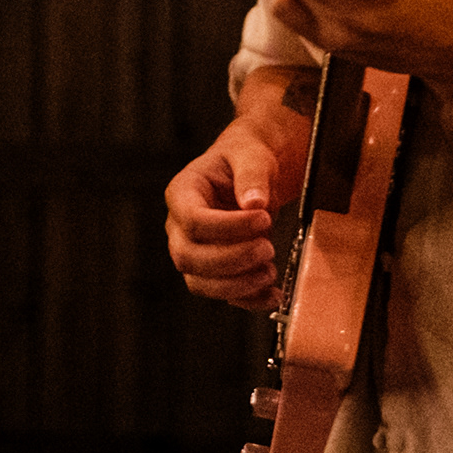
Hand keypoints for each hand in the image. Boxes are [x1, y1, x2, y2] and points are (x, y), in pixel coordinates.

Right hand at [161, 109, 304, 310]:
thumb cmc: (246, 156)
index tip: (263, 217)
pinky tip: (272, 293)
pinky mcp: (214, 271)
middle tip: (267, 247)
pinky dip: (248, 300)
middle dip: (230, 260)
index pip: (192, 220)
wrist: (254, 171)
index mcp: (183, 192)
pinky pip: (223, 295)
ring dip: (237, 285)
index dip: (227, 227)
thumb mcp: (251, 153)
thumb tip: (254, 204)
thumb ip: (252, 174)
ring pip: (200, 283)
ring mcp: (194, 251)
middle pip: (188, 257)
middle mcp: (180, 226)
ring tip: (270, 270)